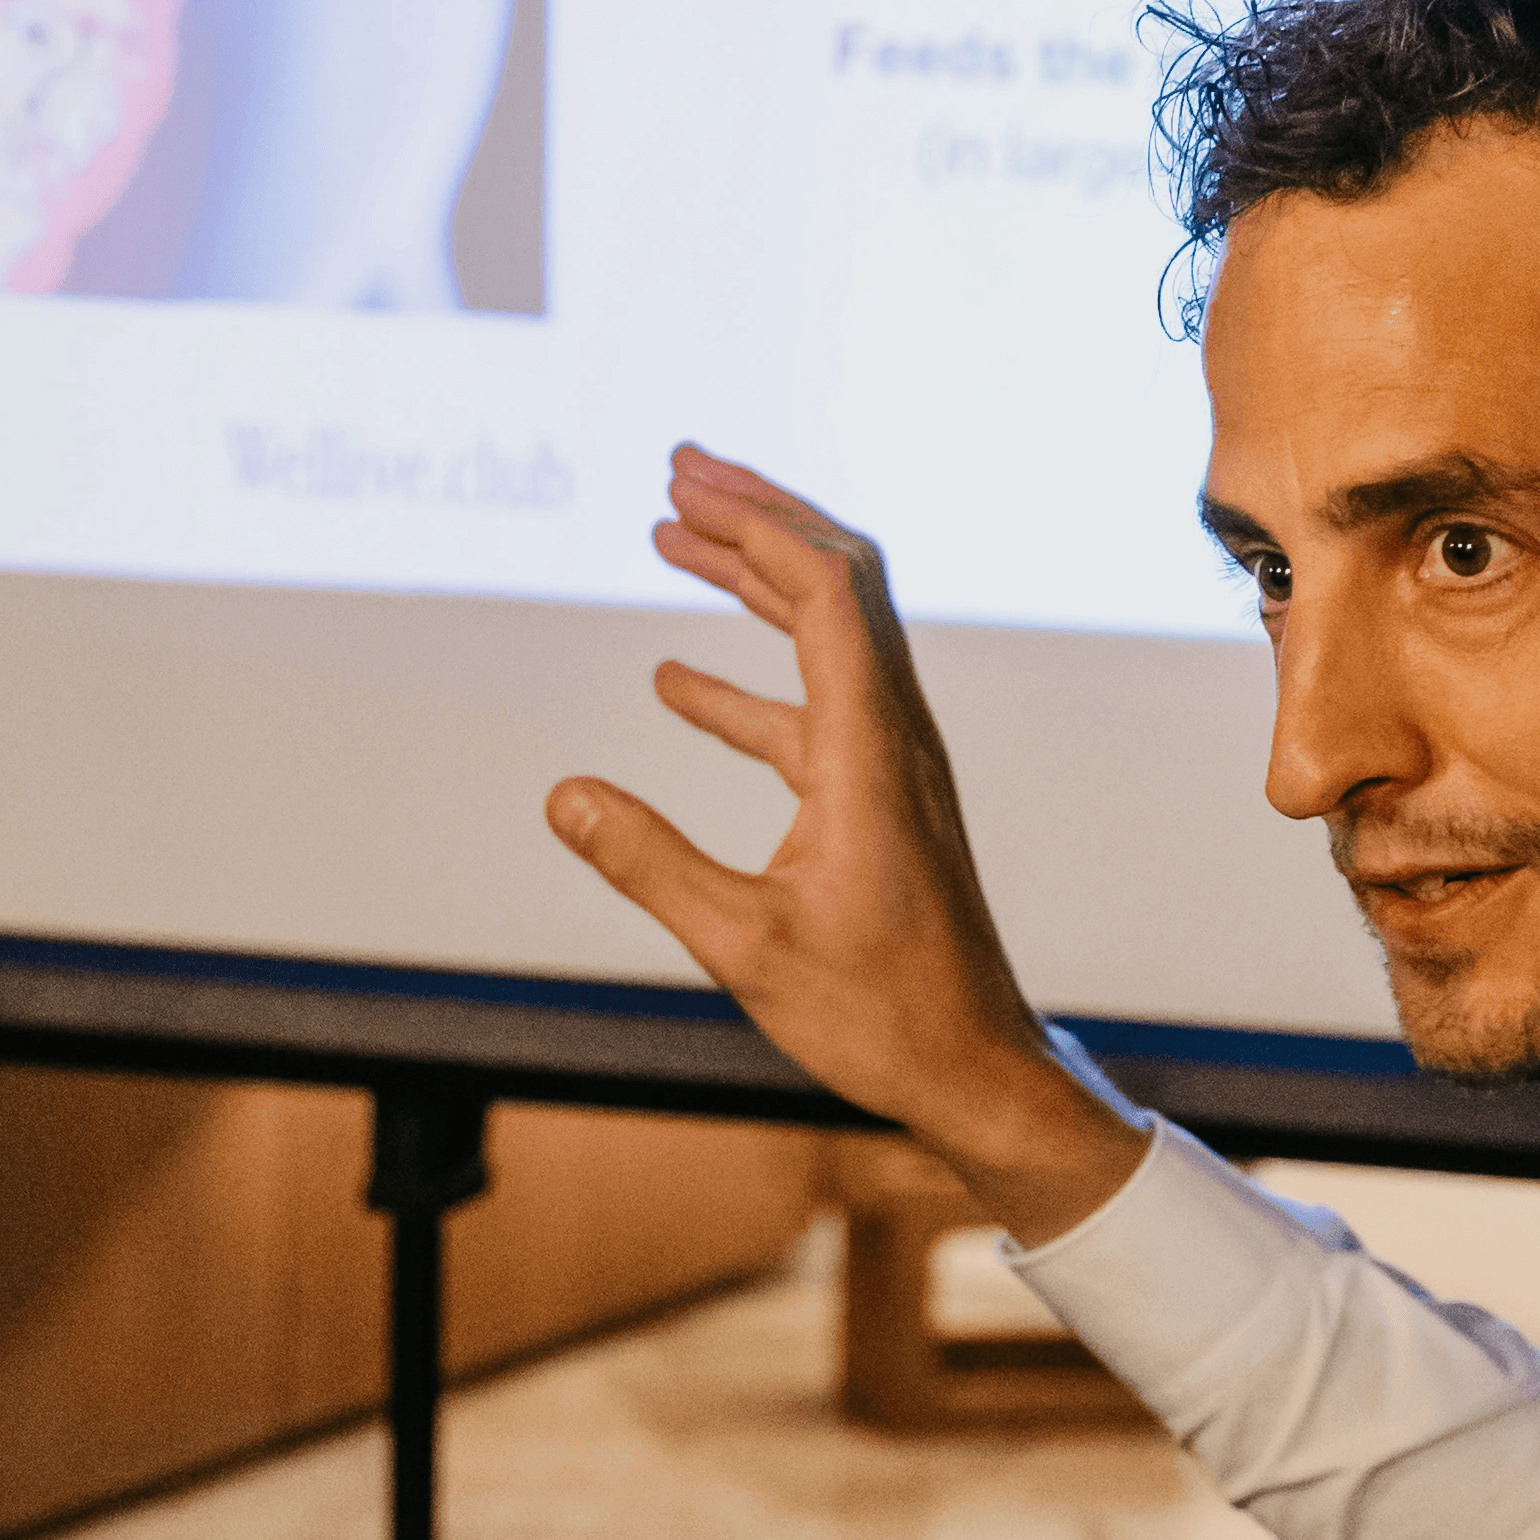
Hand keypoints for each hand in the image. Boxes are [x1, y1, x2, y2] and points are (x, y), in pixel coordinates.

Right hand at [546, 447, 1152, 1241]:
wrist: (976, 1069)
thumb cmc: (879, 1017)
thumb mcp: (743, 946)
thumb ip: (649, 865)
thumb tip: (562, 794)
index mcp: (870, 751)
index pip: (826, 592)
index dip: (755, 523)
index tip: (684, 485)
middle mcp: (893, 736)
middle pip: (839, 582)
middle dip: (759, 516)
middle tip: (679, 470)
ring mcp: (891, 765)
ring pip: (829, 636)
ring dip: (754, 579)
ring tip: (672, 538)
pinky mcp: (878, 801)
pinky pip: (813, 705)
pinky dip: (748, 678)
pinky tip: (677, 684)